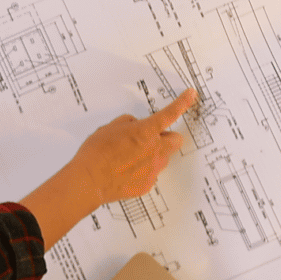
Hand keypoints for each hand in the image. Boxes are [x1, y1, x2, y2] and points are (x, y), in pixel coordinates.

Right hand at [19, 90, 198, 245]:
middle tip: (150, 139)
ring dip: (152, 155)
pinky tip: (124, 172)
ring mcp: (153, 169)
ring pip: (162, 158)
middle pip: (176, 141)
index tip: (191, 94)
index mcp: (146, 131)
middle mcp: (155, 150)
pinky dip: (141, 171)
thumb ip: (128, 123)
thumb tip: (135, 126)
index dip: (183, 102)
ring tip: (128, 158)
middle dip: (167, 138)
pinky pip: (150, 174)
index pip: (170, 114)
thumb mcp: (109, 128)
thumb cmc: (96, 153)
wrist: (89, 181)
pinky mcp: (147, 184)